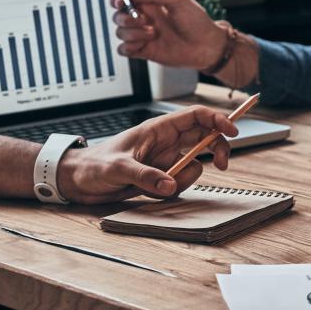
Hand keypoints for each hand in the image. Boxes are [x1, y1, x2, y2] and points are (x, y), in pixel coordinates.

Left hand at [56, 106, 237, 203]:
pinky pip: (180, 182)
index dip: (218, 119)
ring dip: (186, 177)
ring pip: (194, 163)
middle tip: (223, 164)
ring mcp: (165, 159)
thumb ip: (145, 176)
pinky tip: (151, 193)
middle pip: (205, 137)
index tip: (232, 131)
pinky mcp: (161, 177)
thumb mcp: (118, 168)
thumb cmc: (93, 165)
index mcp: (159, 129)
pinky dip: (173, 190)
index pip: (196, 116)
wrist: (78, 182)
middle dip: (217, 148)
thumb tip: (170, 185)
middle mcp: (166, 142)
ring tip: (163, 186)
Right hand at [111, 0, 226, 70]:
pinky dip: (128, 46)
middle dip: (126, 17)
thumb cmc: (197, 21)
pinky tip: (143, 44)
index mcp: (151, 4)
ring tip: (153, 33)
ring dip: (132, 32)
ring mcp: (144, 36)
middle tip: (144, 20)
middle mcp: (145, 19)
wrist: (207, 46)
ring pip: (120, 32)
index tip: (120, 2)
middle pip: (118, 16)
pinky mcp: (145, 51)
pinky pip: (124, 49)